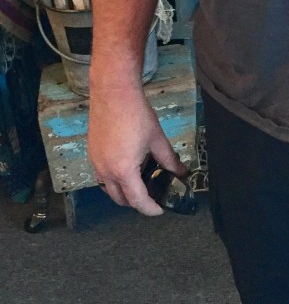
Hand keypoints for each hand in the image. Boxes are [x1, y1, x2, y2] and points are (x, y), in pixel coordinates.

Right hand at [88, 81, 186, 215]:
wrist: (114, 94)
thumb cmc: (137, 115)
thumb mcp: (157, 139)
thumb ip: (169, 160)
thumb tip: (181, 172)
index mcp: (123, 171)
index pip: (137, 200)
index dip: (150, 209)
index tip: (160, 209)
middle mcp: (105, 171)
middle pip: (120, 199)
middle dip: (136, 202)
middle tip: (153, 195)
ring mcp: (95, 162)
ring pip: (108, 189)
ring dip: (123, 192)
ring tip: (140, 182)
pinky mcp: (91, 153)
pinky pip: (101, 176)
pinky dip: (114, 180)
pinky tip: (127, 168)